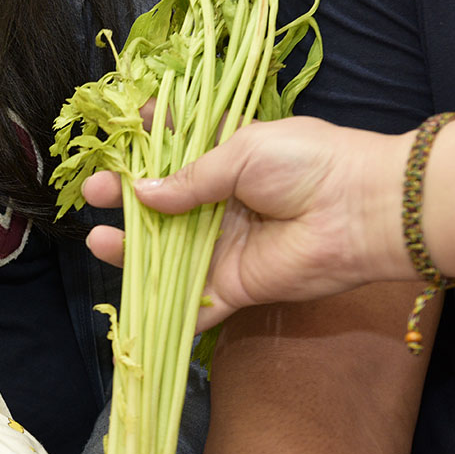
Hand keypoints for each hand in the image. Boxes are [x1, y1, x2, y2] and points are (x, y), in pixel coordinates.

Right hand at [81, 117, 412, 330]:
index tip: (114, 140)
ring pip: (166, 256)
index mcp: (227, 162)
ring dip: (131, 251)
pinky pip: (193, 305)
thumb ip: (190, 178)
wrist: (361, 211)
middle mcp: (221, 206)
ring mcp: (224, 249)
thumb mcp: (242, 152)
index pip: (175, 153)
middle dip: (124, 200)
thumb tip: (141, 193)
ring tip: (99, 241)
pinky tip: (132, 306)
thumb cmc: (310, 164)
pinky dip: (165, 314)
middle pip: (160, 208)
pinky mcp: (233, 288)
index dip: (143, 147)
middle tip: (93, 193)